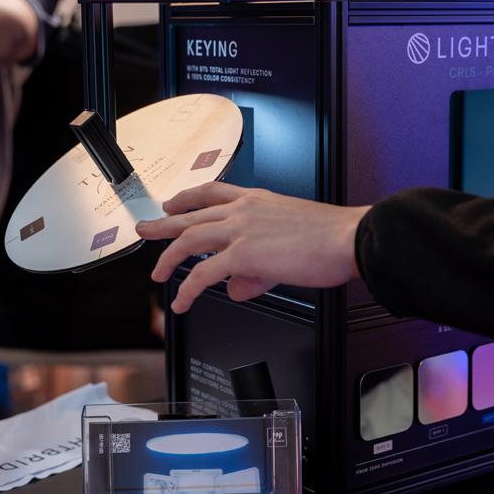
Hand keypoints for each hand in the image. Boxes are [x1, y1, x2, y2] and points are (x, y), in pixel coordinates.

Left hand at [136, 182, 370, 312]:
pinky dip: (188, 289)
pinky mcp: (243, 255)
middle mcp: (244, 210)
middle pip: (191, 215)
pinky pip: (203, 273)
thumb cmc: (331, 237)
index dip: (188, 198)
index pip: (213, 193)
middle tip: (144, 229)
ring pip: (189, 240)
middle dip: (163, 224)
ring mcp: (241, 230)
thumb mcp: (290, 242)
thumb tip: (236, 287)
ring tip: (157, 273)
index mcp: (257, 200)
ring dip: (168, 257)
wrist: (348, 238)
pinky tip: (182, 301)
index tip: (173, 203)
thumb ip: (257, 268)